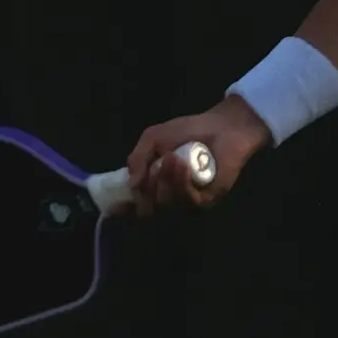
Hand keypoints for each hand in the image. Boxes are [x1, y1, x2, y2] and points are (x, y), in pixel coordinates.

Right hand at [126, 95, 272, 216]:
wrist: (221, 126)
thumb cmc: (188, 131)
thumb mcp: (154, 139)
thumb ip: (138, 158)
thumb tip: (132, 183)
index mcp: (154, 184)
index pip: (137, 206)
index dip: (124, 210)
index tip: (117, 206)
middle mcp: (170, 197)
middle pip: (150, 209)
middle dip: (150, 186)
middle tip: (158, 163)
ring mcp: (188, 200)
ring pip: (168, 205)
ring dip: (166, 181)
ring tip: (172, 157)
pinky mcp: (208, 199)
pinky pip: (189, 200)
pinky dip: (182, 183)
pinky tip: (182, 165)